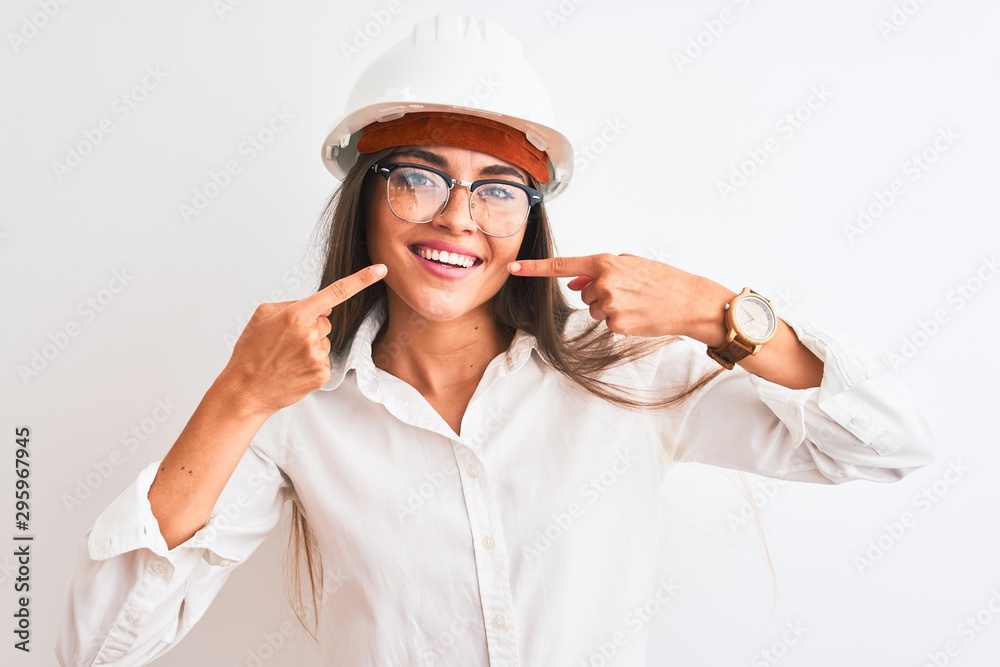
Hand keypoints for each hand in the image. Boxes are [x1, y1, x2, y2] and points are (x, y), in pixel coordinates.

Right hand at [218, 264, 386, 415]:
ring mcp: (318, 356)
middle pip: (325, 322)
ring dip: (311, 346)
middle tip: (286, 342)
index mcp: (296, 315)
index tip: (381, 269)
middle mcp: (310, 334)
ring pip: (325, 342)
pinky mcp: (322, 374)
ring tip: (287, 357)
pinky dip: (312, 363)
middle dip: (311, 328)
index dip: (362, 279)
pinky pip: (325, 360)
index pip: (336, 292)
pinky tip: (294, 369)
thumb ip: (293, 303)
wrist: (245, 390)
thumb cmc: (250, 353)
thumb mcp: (263, 315)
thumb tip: (322, 306)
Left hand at [509, 253, 731, 340]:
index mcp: (606, 263)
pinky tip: (639, 314)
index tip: (514, 268)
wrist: (690, 301)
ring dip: (610, 307)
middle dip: (600, 293)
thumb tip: (572, 285)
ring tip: (636, 302)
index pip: (562, 266)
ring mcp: (610, 306)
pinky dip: (620, 320)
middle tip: (629, 291)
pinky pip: (607, 323)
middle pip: (583, 294)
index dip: (535, 268)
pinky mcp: (617, 324)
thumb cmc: (662, 279)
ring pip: (594, 310)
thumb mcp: (631, 265)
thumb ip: (598, 272)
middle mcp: (604, 283)